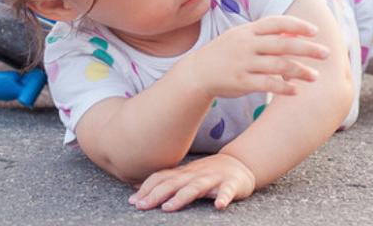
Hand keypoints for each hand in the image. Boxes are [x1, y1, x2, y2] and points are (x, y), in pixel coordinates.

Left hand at [129, 153, 255, 210]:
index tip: (132, 201)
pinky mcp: (231, 184)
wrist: (239, 164)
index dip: (146, 188)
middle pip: (173, 183)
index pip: (161, 178)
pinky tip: (219, 206)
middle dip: (156, 195)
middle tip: (141, 206)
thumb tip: (136, 187)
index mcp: (183, 174)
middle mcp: (195, 175)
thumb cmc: (207, 174)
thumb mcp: (185, 176)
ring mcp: (213, 179)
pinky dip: (223, 198)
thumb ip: (165, 181)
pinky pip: (227, 191)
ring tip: (168, 207)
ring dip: (181, 197)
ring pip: (196, 187)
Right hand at [184, 15, 330, 98]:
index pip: (276, 23)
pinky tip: (296, 91)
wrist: (198, 72)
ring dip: (300, 71)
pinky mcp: (240, 82)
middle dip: (307, 48)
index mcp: (248, 30)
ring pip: (278, 66)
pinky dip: (283, 87)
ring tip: (315, 76)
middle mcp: (246, 45)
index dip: (297, 26)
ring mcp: (243, 63)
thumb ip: (264, 34)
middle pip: (282, 44)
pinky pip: (267, 84)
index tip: (315, 31)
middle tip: (326, 53)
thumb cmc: (226, 53)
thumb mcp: (241, 36)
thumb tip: (293, 32)